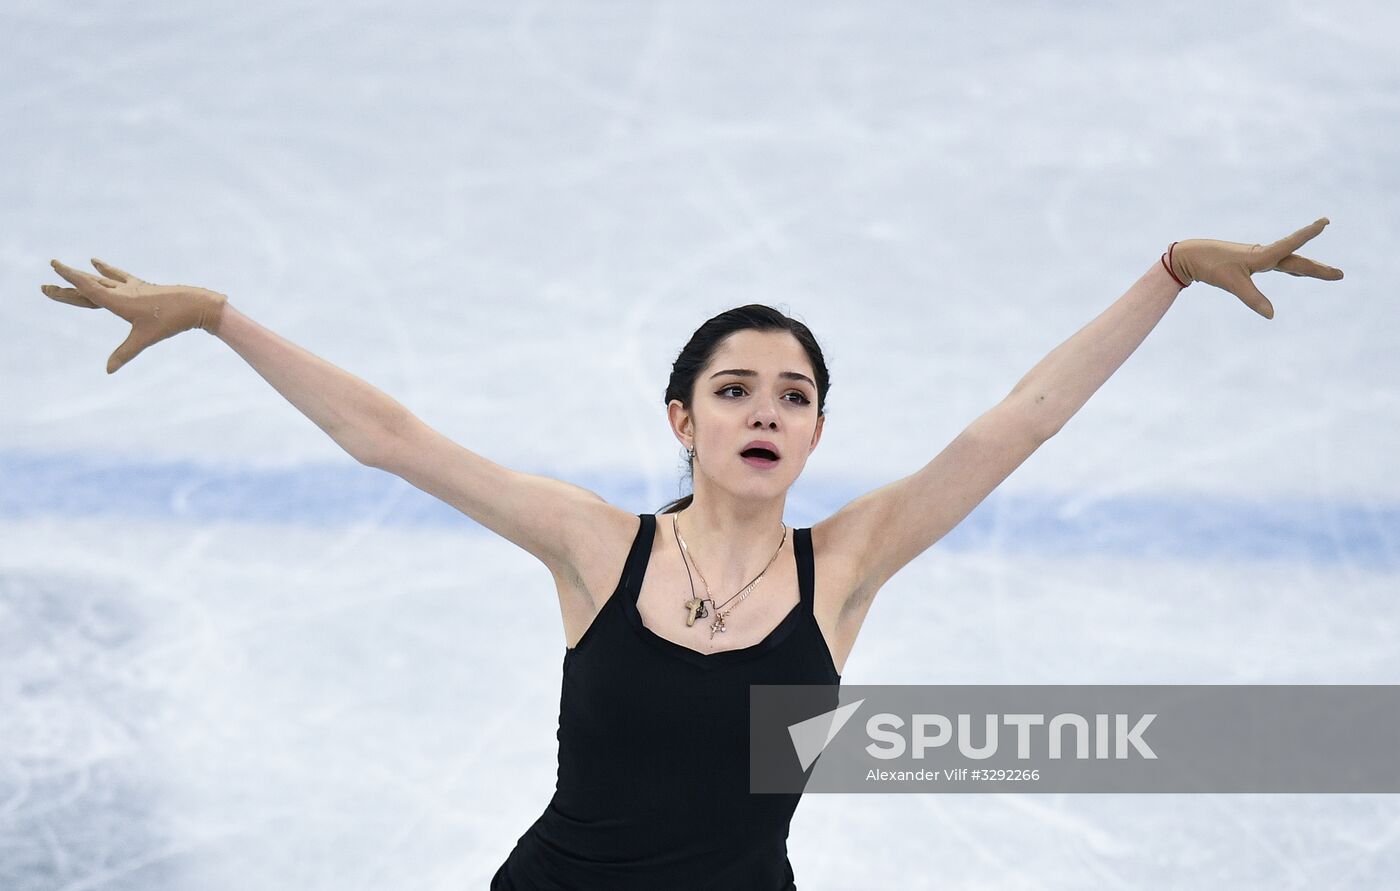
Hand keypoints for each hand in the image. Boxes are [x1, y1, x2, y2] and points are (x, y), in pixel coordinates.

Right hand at [42, 259, 227, 373]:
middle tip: (44, 285)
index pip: (88, 287)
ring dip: (84, 276)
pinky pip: (118, 276)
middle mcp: (122, 290)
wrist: (197, 304)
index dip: (69, 278)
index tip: (54, 266)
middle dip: (67, 286)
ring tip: (69, 269)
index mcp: (118, 300)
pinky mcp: (142, 286)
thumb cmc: (170, 321)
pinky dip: (105, 270)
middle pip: (89, 286)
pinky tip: (97, 262)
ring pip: (102, 280)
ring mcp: (132, 286)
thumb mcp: (145, 339)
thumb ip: (124, 353)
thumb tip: (108, 371)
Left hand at [1168, 218, 1342, 319]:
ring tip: (1327, 273)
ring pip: (1290, 262)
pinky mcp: (1252, 263)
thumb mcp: (1232, 284)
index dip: (1308, 234)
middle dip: (1318, 268)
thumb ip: (1252, 298)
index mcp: (1263, 255)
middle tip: (1340, 274)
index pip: (1291, 244)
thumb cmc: (1211, 266)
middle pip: (1297, 261)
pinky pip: (1279, 265)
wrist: (1192, 257)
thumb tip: (1271, 315)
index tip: (1325, 221)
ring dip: (1309, 268)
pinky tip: (1297, 272)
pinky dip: (1292, 268)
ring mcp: (1259, 258)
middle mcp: (1264, 254)